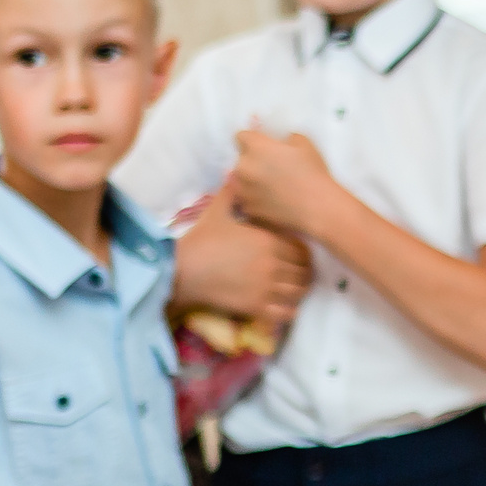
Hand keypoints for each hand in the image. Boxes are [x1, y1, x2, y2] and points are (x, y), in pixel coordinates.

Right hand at [173, 176, 312, 327]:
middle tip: (297, 275)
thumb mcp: (217, 212)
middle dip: (303, 273)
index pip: (303, 250)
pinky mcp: (256, 306)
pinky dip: (289, 310)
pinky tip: (282, 306)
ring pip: (299, 292)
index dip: (303, 255)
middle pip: (305, 272)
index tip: (296, 257)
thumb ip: (232, 193)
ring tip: (291, 290)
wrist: (181, 269)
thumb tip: (235, 173)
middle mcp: (273, 263)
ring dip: (298, 291)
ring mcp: (266, 286)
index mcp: (269, 240)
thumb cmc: (201, 239)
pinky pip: (287, 312)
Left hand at [230, 127, 341, 240]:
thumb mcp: (305, 144)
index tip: (263, 146)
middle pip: (240, 160)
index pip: (241, 136)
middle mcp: (243, 166)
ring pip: (239, 180)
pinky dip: (253, 199)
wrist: (317, 208)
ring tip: (269, 188)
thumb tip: (280, 143)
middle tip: (271, 169)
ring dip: (250, 181)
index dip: (253, 140)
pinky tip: (270, 202)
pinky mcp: (246, 208)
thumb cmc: (313, 173)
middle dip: (252, 162)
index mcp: (256, 147)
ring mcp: (242, 189)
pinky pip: (245, 199)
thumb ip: (286, 139)